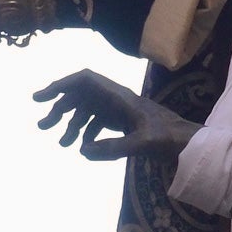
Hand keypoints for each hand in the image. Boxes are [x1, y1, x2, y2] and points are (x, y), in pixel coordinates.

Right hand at [34, 70, 194, 161]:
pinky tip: (83, 148)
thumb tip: (82, 151)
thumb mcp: (143, 144)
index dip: (61, 85)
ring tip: (61, 144)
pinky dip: (88, 133)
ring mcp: (121, 112)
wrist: (191, 145)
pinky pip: (100, 123)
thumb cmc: (171, 139)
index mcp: (120, 97)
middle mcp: (118, 100)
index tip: (41, 98)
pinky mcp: (126, 124)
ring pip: (88, 111)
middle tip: (42, 127)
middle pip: (81, 96)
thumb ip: (114, 148)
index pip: (85, 80)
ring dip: (72, 124)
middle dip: (60, 109)